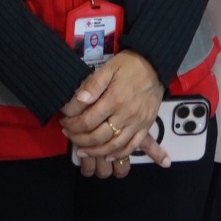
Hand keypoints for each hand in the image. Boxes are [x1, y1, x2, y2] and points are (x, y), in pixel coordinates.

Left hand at [59, 51, 163, 175]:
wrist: (155, 64)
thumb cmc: (129, 65)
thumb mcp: (108, 68)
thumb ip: (93, 85)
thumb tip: (79, 101)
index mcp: (114, 100)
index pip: (88, 120)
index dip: (73, 125)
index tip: (64, 122)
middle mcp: (125, 115)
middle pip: (98, 137)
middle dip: (79, 139)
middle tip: (69, 135)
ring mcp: (137, 123)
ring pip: (113, 146)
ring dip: (95, 152)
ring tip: (82, 151)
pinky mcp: (146, 126)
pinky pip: (132, 146)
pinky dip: (119, 154)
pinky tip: (107, 156)